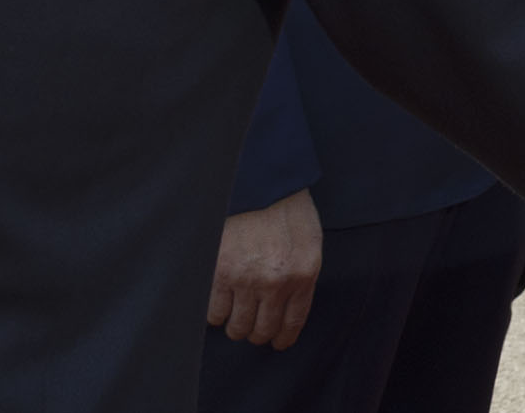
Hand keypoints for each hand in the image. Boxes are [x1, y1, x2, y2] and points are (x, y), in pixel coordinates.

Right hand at [207, 187, 321, 347]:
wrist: (259, 181)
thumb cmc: (286, 207)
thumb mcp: (309, 241)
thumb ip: (302, 274)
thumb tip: (289, 306)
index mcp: (304, 273)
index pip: (293, 322)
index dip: (282, 338)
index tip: (276, 343)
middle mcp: (277, 282)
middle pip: (262, 330)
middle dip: (257, 332)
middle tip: (252, 325)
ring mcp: (247, 280)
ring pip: (237, 327)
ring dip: (235, 325)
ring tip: (234, 314)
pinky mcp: (220, 274)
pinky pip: (214, 313)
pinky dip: (215, 314)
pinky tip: (219, 304)